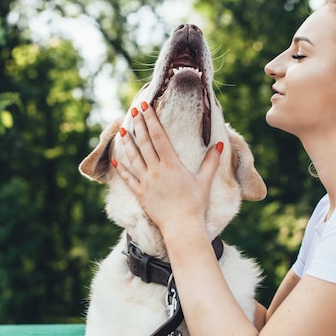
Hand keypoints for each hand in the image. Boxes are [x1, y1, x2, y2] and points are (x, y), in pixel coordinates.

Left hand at [111, 102, 223, 235]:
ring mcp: (146, 182)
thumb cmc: (195, 204)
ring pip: (134, 158)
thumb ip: (211, 162)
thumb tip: (218, 144)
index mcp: (172, 164)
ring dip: (128, 143)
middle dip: (139, 125)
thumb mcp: (204, 181)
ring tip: (123, 129)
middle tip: (134, 110)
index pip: (159, 137)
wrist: (182, 227)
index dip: (151, 120)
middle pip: (145, 143)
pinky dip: (122, 169)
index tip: (145, 107)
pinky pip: (128, 179)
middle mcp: (156, 170)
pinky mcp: (141, 194)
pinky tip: (116, 159)